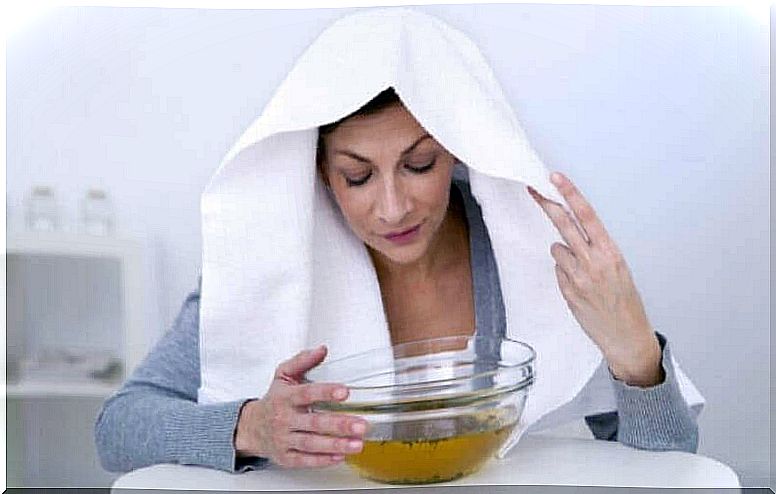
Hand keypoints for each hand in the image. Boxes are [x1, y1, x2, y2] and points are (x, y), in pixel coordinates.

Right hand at [234, 345, 367, 467]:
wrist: (250, 427)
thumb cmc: (273, 400)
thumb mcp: (283, 376)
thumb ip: (302, 361)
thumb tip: (322, 349)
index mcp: (286, 397)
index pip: (307, 393)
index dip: (326, 392)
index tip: (344, 392)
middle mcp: (284, 419)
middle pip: (314, 422)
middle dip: (339, 425)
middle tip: (361, 425)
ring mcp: (284, 439)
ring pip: (311, 443)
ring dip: (336, 445)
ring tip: (357, 444)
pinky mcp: (286, 457)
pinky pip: (305, 460)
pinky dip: (322, 460)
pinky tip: (340, 457)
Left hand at [527, 172, 663, 386]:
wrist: (626, 336)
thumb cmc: (626, 302)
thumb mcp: (619, 269)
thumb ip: (596, 251)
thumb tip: (572, 238)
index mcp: (611, 252)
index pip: (587, 215)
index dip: (570, 194)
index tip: (556, 179)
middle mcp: (593, 262)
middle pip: (564, 224)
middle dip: (548, 204)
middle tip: (533, 189)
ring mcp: (578, 278)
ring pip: (558, 249)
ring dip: (564, 254)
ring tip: (583, 272)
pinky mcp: (567, 292)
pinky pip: (559, 272)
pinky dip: (565, 274)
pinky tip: (581, 288)